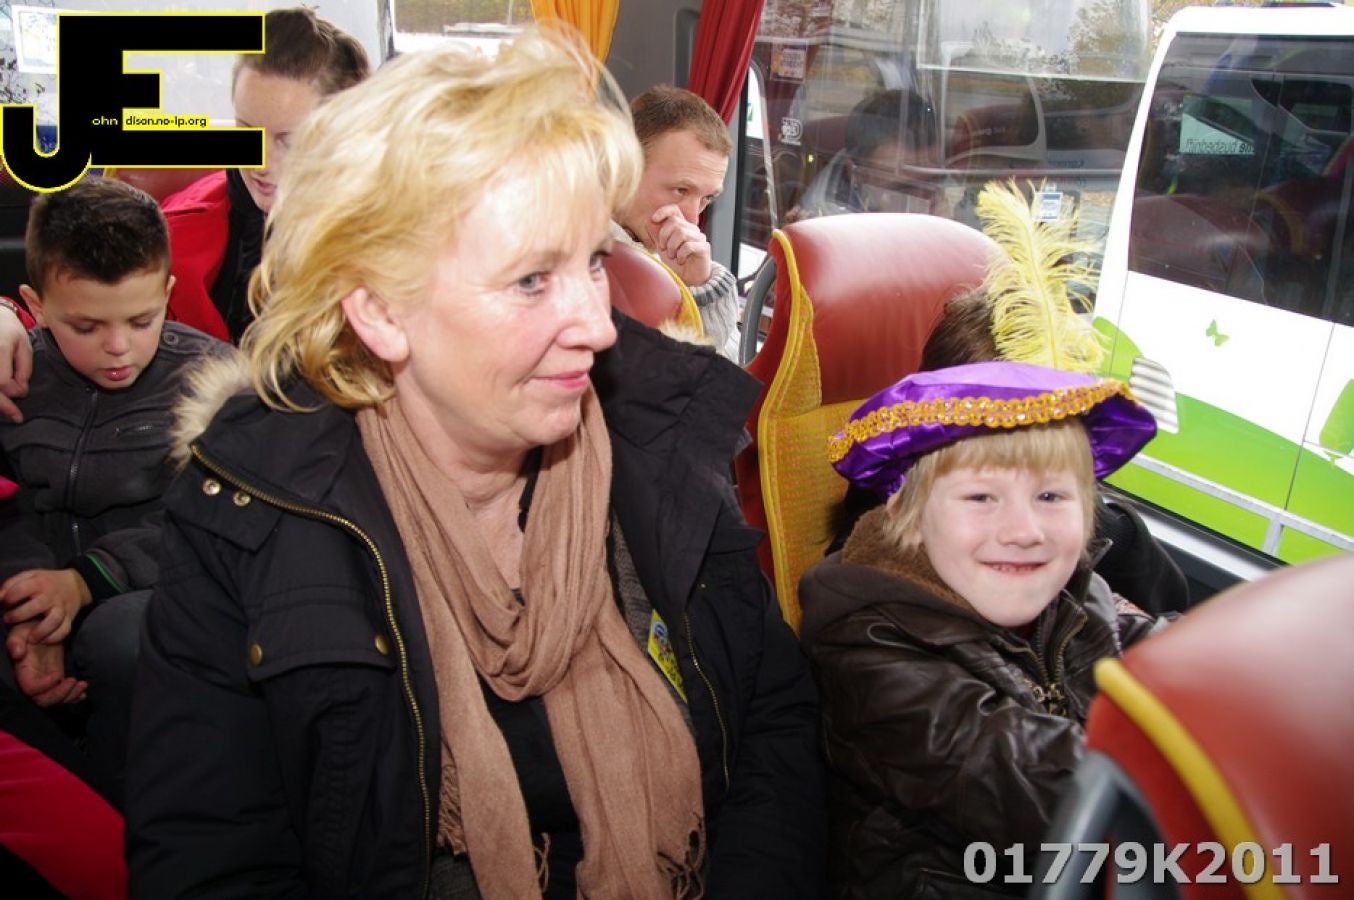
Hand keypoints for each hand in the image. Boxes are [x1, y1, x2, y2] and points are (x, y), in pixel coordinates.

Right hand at [0, 303, 30, 423]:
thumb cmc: (9, 330)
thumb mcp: (24, 346)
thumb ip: (24, 369)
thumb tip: (19, 391)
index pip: (2, 381)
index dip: (14, 391)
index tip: (23, 391)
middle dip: (3, 406)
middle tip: (17, 417)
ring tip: (8, 410)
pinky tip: (2, 402)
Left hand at [1, 568, 91, 643]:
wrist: (75, 585)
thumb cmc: (45, 582)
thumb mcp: (30, 576)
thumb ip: (12, 584)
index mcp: (40, 583)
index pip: (22, 589)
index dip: (9, 597)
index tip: (2, 603)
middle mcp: (51, 596)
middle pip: (38, 605)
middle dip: (19, 615)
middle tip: (8, 619)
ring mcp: (61, 607)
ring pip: (54, 619)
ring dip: (40, 630)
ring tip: (29, 638)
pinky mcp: (69, 618)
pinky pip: (65, 630)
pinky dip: (55, 637)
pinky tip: (44, 641)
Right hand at [6, 621, 85, 704]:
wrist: (40, 627)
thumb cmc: (28, 629)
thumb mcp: (20, 632)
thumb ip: (15, 642)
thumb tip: (18, 653)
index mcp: (24, 672)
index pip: (31, 688)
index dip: (44, 686)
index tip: (57, 674)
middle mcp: (34, 680)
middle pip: (43, 700)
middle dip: (60, 695)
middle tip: (74, 681)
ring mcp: (46, 682)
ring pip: (55, 700)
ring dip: (70, 696)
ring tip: (82, 684)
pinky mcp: (57, 680)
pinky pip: (63, 695)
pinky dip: (74, 697)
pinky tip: (83, 692)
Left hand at [647, 204, 713, 286]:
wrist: (690, 280)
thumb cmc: (677, 264)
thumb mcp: (663, 249)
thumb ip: (656, 236)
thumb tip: (648, 221)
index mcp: (682, 227)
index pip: (674, 210)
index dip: (663, 211)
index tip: (653, 219)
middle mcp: (692, 229)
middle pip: (674, 222)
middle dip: (664, 236)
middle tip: (663, 248)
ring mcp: (699, 238)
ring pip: (681, 233)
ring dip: (672, 247)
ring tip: (673, 256)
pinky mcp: (704, 248)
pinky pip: (688, 246)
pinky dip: (680, 254)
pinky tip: (680, 261)